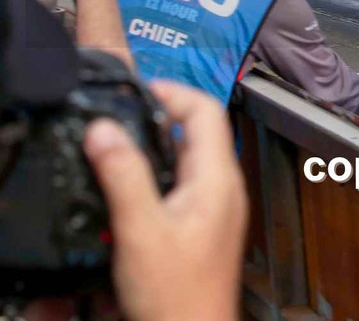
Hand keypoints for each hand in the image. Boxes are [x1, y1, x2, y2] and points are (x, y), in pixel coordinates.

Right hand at [83, 81, 246, 320]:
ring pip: (190, 157)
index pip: (207, 110)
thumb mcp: (141, 229)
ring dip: (158, 145)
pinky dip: (160, 172)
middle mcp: (225, 187)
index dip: (173, 91)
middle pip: (199, 130)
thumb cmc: (178, 294)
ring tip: (122, 145)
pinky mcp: (205, 224)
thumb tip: (105, 129)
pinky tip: (134, 187)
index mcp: (218, 178)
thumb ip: (124, 175)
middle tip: (123, 116)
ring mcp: (219, 206)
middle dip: (160, 116)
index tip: (139, 91)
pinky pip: (185, 182)